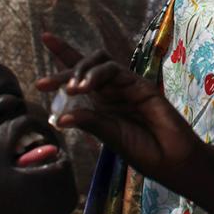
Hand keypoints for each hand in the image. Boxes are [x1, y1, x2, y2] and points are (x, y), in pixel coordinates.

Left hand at [36, 33, 213, 195]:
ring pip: (100, 63)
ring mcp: (126, 86)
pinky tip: (84, 88)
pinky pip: (115, 71)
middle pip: (87, 64)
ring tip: (71, 90)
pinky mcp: (140, 84)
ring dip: (81, 72)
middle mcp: (112, 91)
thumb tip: (59, 118)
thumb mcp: (110, 137)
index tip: (41, 55)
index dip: (63, 60)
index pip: (79, 78)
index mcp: (102, 104)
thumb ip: (89, 123)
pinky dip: (96, 76)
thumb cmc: (144, 151)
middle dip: (64, 66)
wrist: (172, 159)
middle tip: (43, 83)